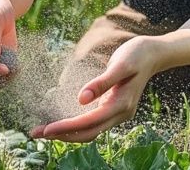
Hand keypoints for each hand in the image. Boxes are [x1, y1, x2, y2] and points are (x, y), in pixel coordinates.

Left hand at [30, 35, 159, 141]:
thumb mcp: (120, 64)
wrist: (153, 53)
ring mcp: (118, 113)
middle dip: (61, 135)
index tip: (46, 129)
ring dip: (68, 133)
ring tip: (45, 131)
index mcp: (121, 104)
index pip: (89, 123)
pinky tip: (65, 122)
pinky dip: (77, 127)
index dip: (67, 127)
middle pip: (88, 133)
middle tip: (36, 133)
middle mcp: (120, 114)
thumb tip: (81, 99)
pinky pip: (94, 123)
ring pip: (90, 131)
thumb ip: (101, 82)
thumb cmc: (136, 54)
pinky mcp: (114, 108)